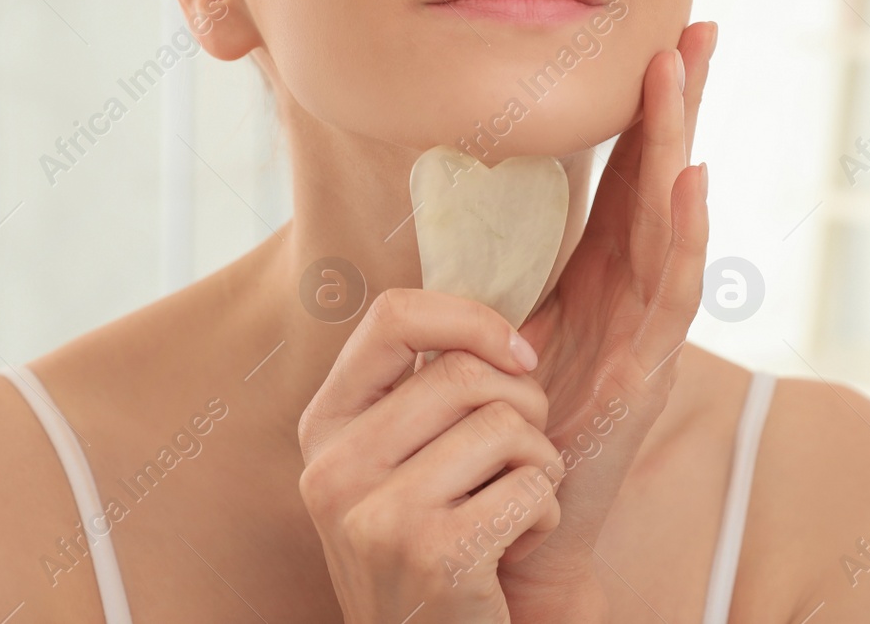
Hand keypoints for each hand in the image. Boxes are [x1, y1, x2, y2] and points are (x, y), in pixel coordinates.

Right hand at [297, 289, 566, 623]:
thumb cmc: (430, 544)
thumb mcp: (395, 464)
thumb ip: (421, 391)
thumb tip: (501, 313)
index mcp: (324, 427)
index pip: (392, 315)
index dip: (470, 318)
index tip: (516, 354)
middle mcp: (334, 468)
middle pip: (464, 371)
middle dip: (525, 404)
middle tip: (523, 449)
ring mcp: (377, 516)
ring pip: (507, 425)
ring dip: (540, 464)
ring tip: (515, 502)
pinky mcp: (433, 556)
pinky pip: (531, 486)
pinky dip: (545, 512)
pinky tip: (515, 543)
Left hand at [500, 21, 716, 618]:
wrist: (512, 520)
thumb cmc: (504, 425)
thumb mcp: (499, 327)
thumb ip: (502, 268)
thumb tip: (467, 201)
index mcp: (596, 276)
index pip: (627, 175)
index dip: (645, 110)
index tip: (661, 37)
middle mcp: (630, 293)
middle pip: (661, 180)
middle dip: (680, 103)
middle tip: (697, 26)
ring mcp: (644, 330)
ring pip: (669, 220)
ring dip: (676, 142)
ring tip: (679, 71)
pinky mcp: (644, 371)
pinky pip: (672, 293)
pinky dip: (685, 236)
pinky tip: (690, 179)